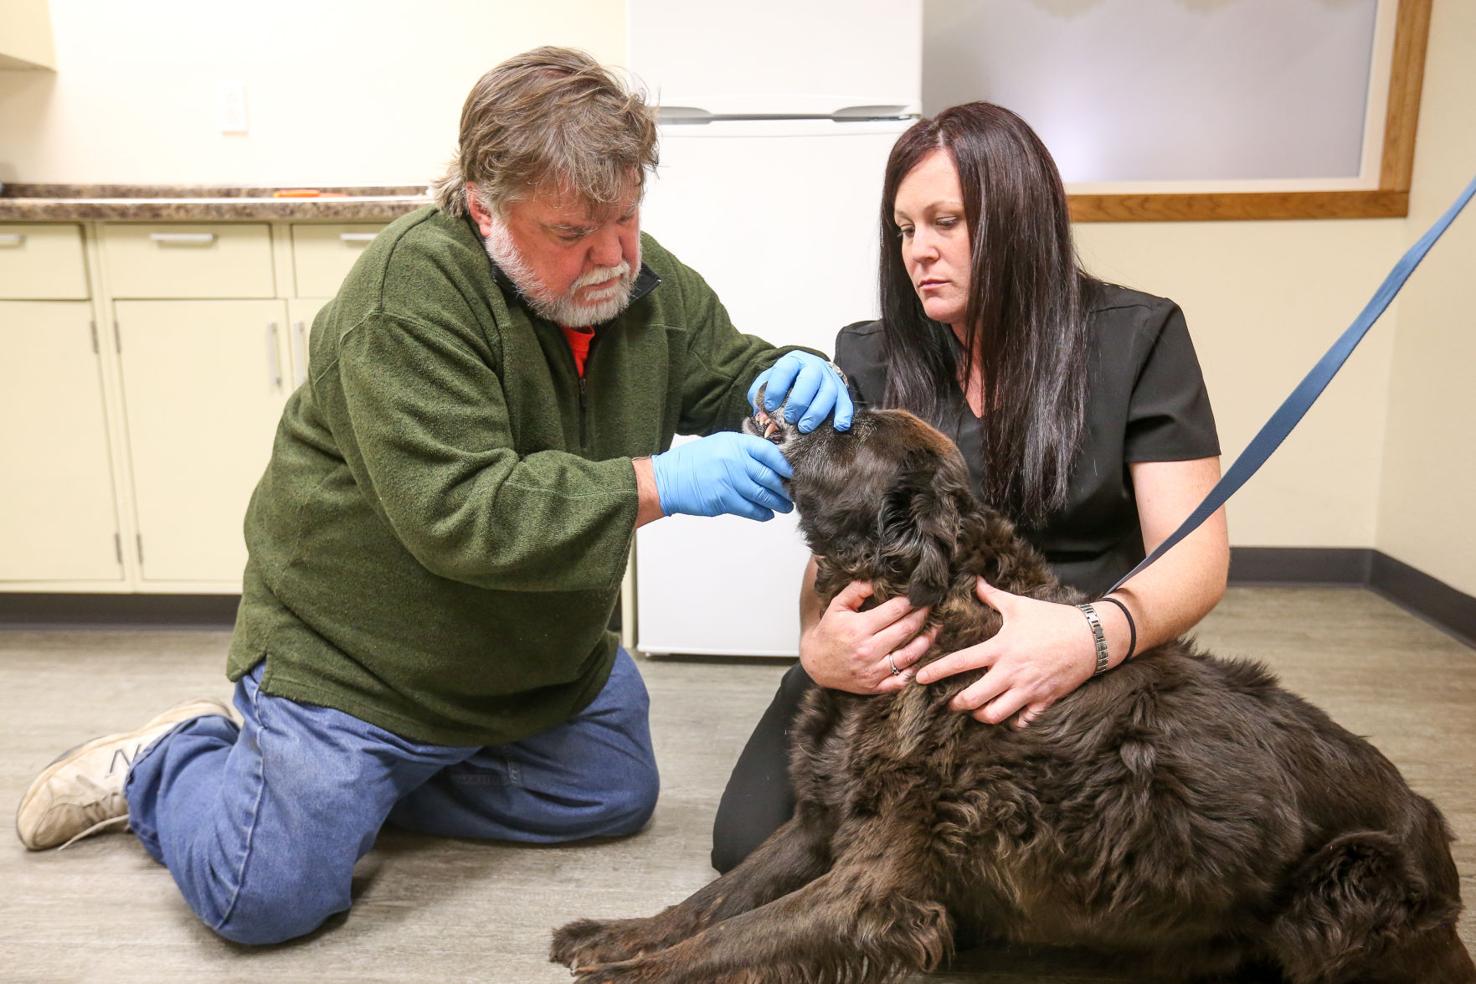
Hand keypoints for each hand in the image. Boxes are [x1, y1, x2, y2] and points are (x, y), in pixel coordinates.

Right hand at [649, 432, 793, 520]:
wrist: (668, 479)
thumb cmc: (694, 461)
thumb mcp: (720, 444)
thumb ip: (744, 450)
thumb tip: (771, 461)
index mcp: (735, 443)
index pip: (769, 452)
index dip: (784, 464)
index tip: (792, 472)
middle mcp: (734, 461)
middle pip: (769, 476)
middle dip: (784, 488)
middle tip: (792, 493)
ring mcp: (729, 481)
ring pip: (763, 495)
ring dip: (777, 503)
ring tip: (784, 506)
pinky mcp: (723, 500)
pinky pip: (750, 509)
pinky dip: (762, 513)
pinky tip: (767, 514)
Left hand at [747, 352, 852, 432]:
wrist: (804, 377)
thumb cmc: (783, 384)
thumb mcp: (767, 383)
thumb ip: (760, 394)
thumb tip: (759, 414)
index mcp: (793, 361)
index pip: (784, 370)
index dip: (776, 388)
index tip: (769, 407)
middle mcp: (814, 366)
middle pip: (810, 379)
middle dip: (799, 401)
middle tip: (789, 418)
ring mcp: (830, 377)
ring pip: (829, 392)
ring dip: (817, 412)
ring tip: (804, 428)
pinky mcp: (842, 391)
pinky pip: (846, 402)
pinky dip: (844, 415)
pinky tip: (839, 426)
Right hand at [801, 580, 935, 693]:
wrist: (815, 664)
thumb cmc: (828, 632)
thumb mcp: (837, 606)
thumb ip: (856, 590)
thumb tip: (877, 578)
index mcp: (859, 628)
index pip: (894, 610)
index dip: (911, 601)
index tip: (920, 594)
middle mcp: (868, 650)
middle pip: (906, 630)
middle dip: (922, 615)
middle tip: (932, 607)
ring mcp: (873, 671)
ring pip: (910, 655)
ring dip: (927, 641)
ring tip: (935, 629)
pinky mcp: (876, 686)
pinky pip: (902, 679)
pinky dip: (916, 669)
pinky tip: (923, 656)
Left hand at [913, 577, 1095, 727]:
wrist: (1093, 637)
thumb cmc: (1053, 619)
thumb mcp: (1020, 605)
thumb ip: (993, 596)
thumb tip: (974, 581)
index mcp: (1000, 648)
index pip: (960, 662)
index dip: (936, 672)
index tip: (920, 678)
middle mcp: (1011, 673)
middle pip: (973, 699)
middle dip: (956, 704)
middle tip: (949, 702)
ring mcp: (1028, 690)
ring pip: (995, 716)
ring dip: (981, 715)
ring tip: (975, 711)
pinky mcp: (1044, 701)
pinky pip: (1022, 721)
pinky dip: (1012, 721)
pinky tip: (1007, 716)